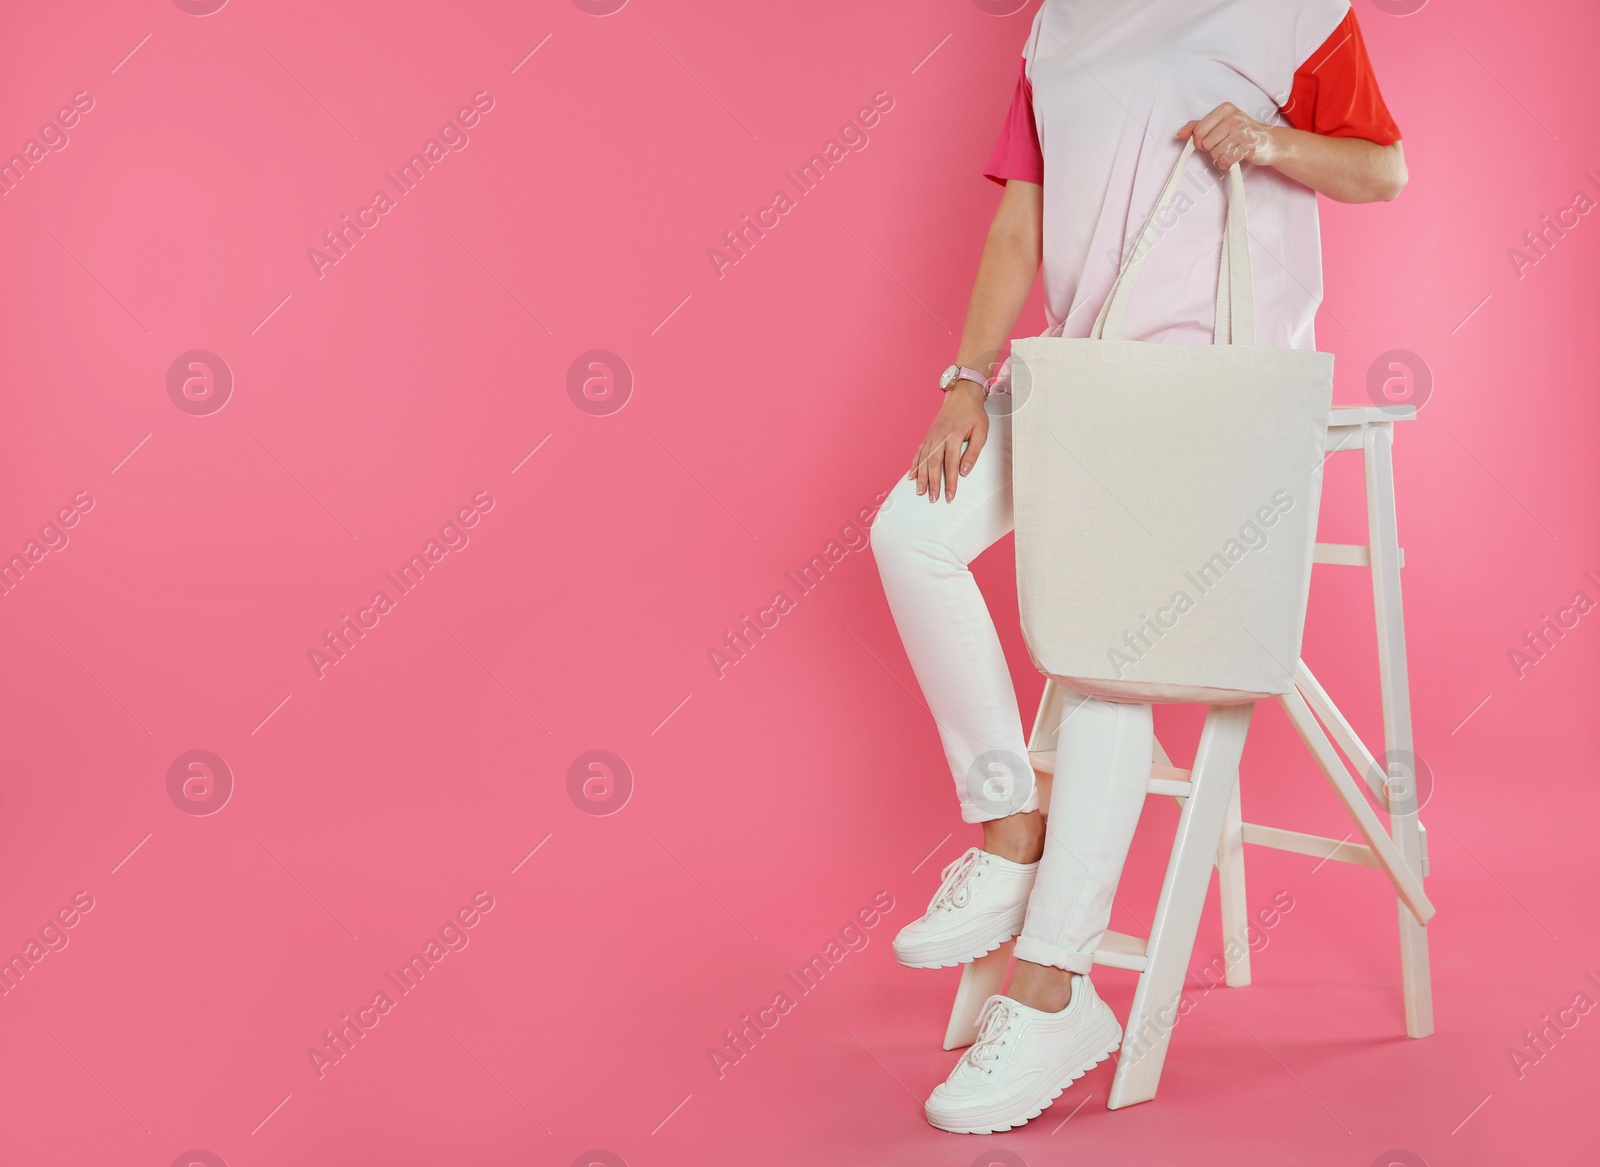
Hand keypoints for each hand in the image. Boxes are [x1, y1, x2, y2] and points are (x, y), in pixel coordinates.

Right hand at [909, 380, 987, 502]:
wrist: (961, 396)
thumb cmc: (973, 414)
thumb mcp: (982, 431)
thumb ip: (974, 452)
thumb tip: (964, 471)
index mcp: (954, 436)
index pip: (951, 464)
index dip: (950, 482)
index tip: (949, 496)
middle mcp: (940, 437)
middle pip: (934, 464)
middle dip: (933, 484)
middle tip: (933, 499)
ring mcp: (932, 436)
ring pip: (924, 460)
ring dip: (921, 477)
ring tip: (920, 492)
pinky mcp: (928, 436)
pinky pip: (918, 452)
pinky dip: (914, 465)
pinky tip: (911, 476)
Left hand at [1177, 103, 1279, 169]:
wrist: (1268, 141)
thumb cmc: (1241, 133)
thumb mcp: (1219, 124)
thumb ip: (1197, 127)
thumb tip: (1179, 133)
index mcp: (1225, 109)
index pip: (1198, 131)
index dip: (1200, 141)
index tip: (1211, 140)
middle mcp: (1234, 117)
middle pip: (1205, 144)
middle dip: (1212, 149)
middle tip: (1225, 144)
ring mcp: (1243, 131)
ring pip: (1215, 153)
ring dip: (1220, 157)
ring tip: (1232, 149)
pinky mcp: (1249, 147)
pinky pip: (1225, 161)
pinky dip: (1227, 163)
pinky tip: (1235, 157)